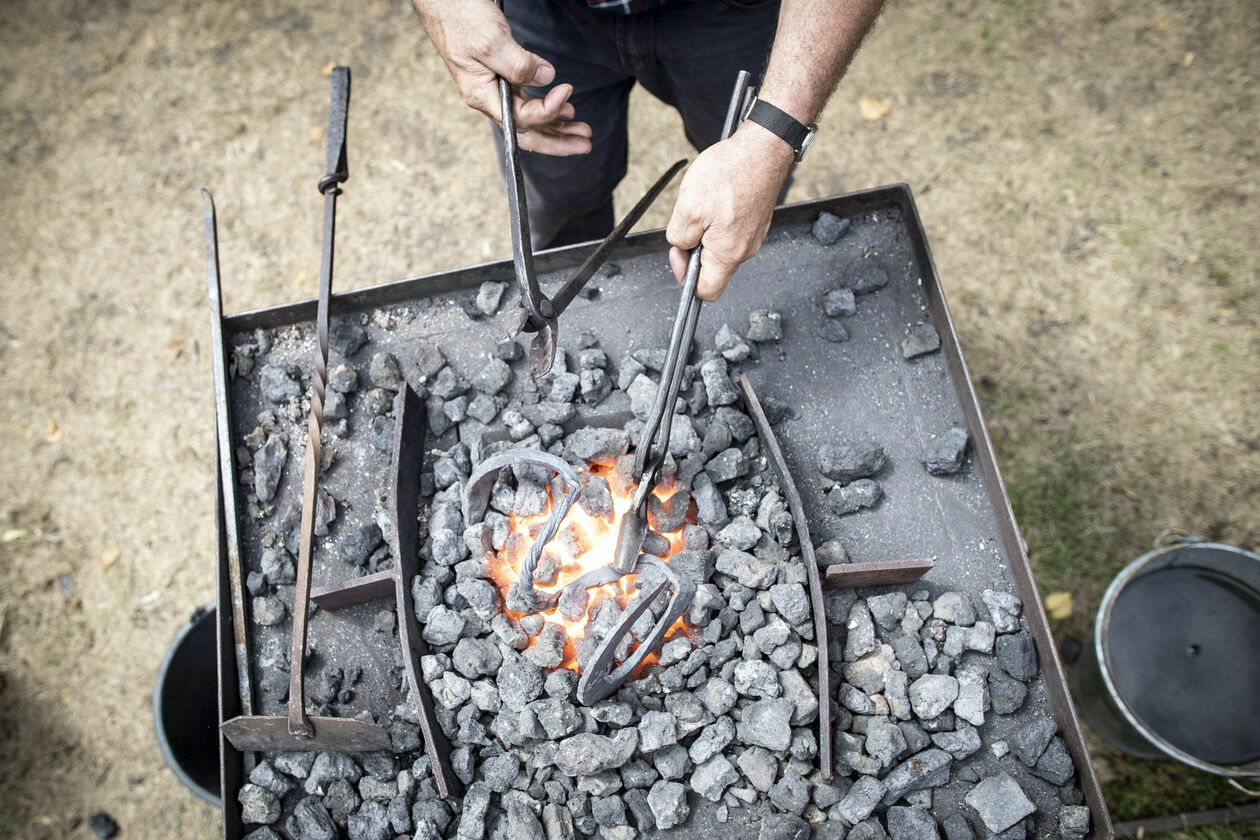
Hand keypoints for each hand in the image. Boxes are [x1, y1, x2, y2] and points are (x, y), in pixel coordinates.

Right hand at [414, 0, 591, 154]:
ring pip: (529, 118)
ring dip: (557, 125)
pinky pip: (526, 101)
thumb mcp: (492, 41)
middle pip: (527, 131)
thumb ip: (519, 64)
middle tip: (585, 142)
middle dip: (557, 140)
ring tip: (581, 128)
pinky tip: (564, 109)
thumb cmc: (459, 17)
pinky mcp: (500, 77)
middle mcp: (488, 98)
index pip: (522, 119)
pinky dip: (546, 107)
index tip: (566, 91)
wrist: (442, 1)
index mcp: (482, 95)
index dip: (548, 110)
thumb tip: (545, 78)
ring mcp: (494, 89)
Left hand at [666, 123, 794, 299]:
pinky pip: (731, 230)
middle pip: (713, 267)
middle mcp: (745, 249)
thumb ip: (679, 237)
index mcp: (728, 253)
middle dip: (694, 248)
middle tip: (689, 221)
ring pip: (721, 246)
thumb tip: (682, 248)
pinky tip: (717, 198)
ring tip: (704, 204)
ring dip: (706, 230)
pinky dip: (718, 219)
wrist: (763, 148)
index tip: (679, 254)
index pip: (707, 291)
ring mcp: (753, 235)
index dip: (686, 278)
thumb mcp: (688, 207)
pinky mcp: (755, 220)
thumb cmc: (731, 173)